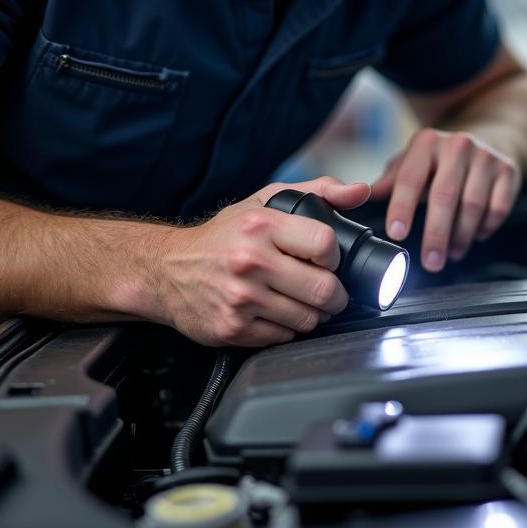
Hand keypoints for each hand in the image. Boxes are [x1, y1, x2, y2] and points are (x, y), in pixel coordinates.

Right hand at [151, 177, 370, 346]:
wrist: (166, 270)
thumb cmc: (222, 235)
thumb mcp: (266, 202)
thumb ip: (319, 191)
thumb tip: (361, 191)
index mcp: (261, 226)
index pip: (324, 243)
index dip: (335, 255)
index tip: (329, 258)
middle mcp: (250, 262)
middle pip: (323, 289)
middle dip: (336, 294)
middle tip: (331, 290)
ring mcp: (241, 299)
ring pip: (307, 318)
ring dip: (315, 313)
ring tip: (304, 301)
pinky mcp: (233, 329)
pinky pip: (283, 336)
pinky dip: (288, 327)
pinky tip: (278, 312)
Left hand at [371, 128, 520, 271]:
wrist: (488, 138)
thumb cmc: (441, 159)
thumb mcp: (412, 162)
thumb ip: (390, 181)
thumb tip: (357, 197)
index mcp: (427, 142)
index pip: (410, 178)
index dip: (402, 208)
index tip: (396, 234)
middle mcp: (457, 145)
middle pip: (444, 196)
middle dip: (435, 234)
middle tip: (429, 262)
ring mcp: (486, 157)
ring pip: (473, 205)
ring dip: (461, 236)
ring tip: (451, 253)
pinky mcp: (508, 171)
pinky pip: (498, 208)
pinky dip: (485, 229)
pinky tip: (475, 237)